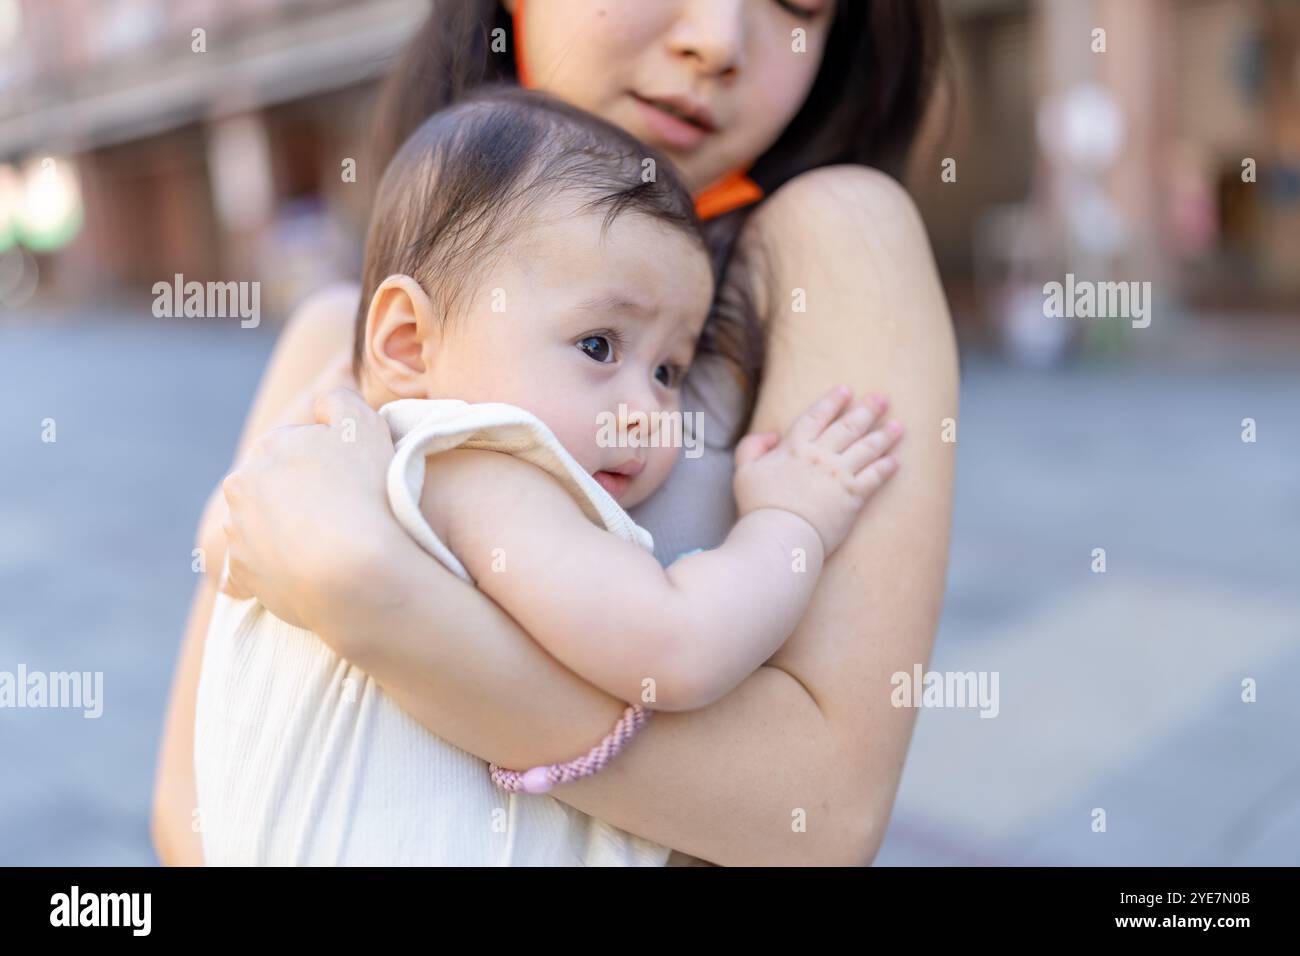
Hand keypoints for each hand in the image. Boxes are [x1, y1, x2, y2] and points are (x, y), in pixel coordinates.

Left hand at [219, 388, 398, 632]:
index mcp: (269, 447)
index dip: (330, 462)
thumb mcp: (365, 424)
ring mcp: (238, 533)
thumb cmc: (364, 493)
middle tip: (340, 512)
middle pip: (275, 485)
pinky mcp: (242, 575)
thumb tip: (323, 404)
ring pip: (259, 525)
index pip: (300, 447)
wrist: (352, 571)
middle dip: (298, 494)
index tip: (352, 481)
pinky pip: (249, 570)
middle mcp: (242, 487)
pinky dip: (267, 569)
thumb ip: (339, 401)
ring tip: (323, 544)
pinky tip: (294, 572)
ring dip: (281, 530)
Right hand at [732, 385, 900, 554]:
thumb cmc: (758, 507)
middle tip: (883, 399)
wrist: (779, 536)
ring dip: (884, 435)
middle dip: (867, 410)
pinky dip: (886, 467)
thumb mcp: (743, 472)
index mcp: (795, 447)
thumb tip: (771, 436)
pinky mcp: (853, 497)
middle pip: (849, 426)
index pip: (817, 416)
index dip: (833, 401)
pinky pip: (875, 476)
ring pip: (867, 448)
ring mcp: (839, 475)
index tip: (847, 390)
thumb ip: (751, 447)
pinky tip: (895, 460)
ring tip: (898, 426)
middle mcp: (821, 456)